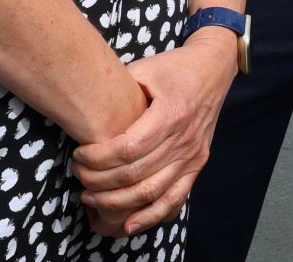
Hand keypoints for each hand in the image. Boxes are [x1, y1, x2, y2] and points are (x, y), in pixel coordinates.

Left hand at [71, 31, 237, 237]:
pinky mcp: (197, 164)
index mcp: (171, 113)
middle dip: (98, 180)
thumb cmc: (174, 67)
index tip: (78, 154)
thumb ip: (119, 92)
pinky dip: (151, 216)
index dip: (97, 158)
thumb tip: (85, 114)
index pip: (127, 149)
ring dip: (116, 202)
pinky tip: (128, 225)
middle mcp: (185, 139)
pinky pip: (175, 198)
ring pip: (150, 192)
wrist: (214, 68)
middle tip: (78, 174)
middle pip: (135, 174)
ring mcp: (193, 155)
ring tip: (90, 197)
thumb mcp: (145, 69)